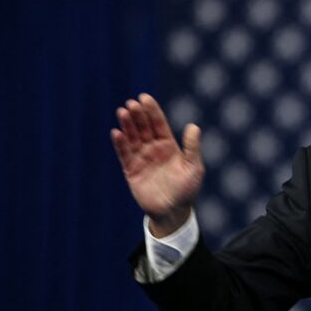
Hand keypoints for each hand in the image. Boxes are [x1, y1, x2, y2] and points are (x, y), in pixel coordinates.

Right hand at [110, 93, 204, 235]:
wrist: (173, 212)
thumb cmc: (186, 190)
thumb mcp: (194, 168)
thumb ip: (192, 148)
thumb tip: (194, 126)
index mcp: (169, 146)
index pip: (158, 124)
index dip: (152, 111)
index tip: (145, 98)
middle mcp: (153, 149)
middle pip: (143, 127)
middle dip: (138, 115)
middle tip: (132, 104)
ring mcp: (141, 159)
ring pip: (132, 138)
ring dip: (127, 125)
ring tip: (123, 112)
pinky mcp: (131, 170)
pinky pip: (124, 154)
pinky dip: (120, 144)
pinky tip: (116, 132)